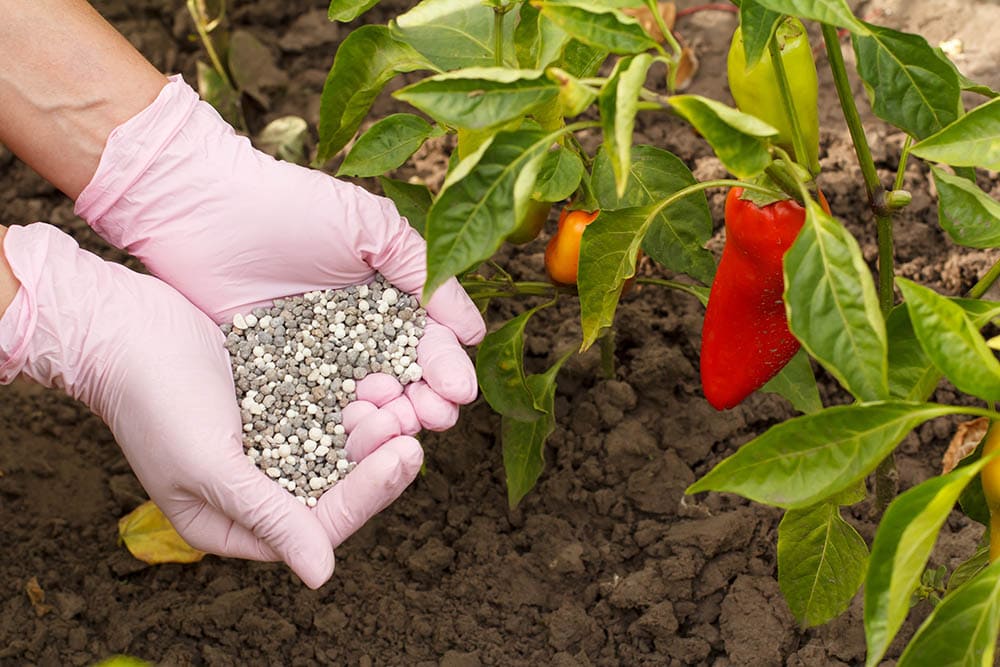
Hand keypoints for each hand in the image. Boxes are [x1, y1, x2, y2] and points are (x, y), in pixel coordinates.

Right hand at [0, 223, 422, 587]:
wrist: (121, 326)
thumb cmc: (153, 401)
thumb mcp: (209, 467)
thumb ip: (268, 518)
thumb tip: (322, 575)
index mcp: (232, 523)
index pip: (316, 525)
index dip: (367, 495)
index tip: (406, 457)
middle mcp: (256, 488)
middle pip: (334, 487)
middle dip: (375, 459)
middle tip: (413, 426)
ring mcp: (267, 442)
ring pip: (336, 446)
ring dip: (370, 425)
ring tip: (399, 399)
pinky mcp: (274, 401)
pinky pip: (323, 408)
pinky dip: (350, 397)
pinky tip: (379, 379)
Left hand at [74, 76, 485, 438]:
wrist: (196, 208)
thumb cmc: (289, 208)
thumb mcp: (371, 228)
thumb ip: (425, 274)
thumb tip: (474, 332)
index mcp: (386, 301)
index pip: (428, 344)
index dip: (446, 370)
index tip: (458, 393)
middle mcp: (356, 335)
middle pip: (402, 382)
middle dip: (423, 403)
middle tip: (433, 419)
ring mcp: (315, 361)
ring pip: (360, 403)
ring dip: (385, 421)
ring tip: (395, 430)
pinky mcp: (273, 380)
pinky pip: (309, 411)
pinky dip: (331, 427)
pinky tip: (348, 437)